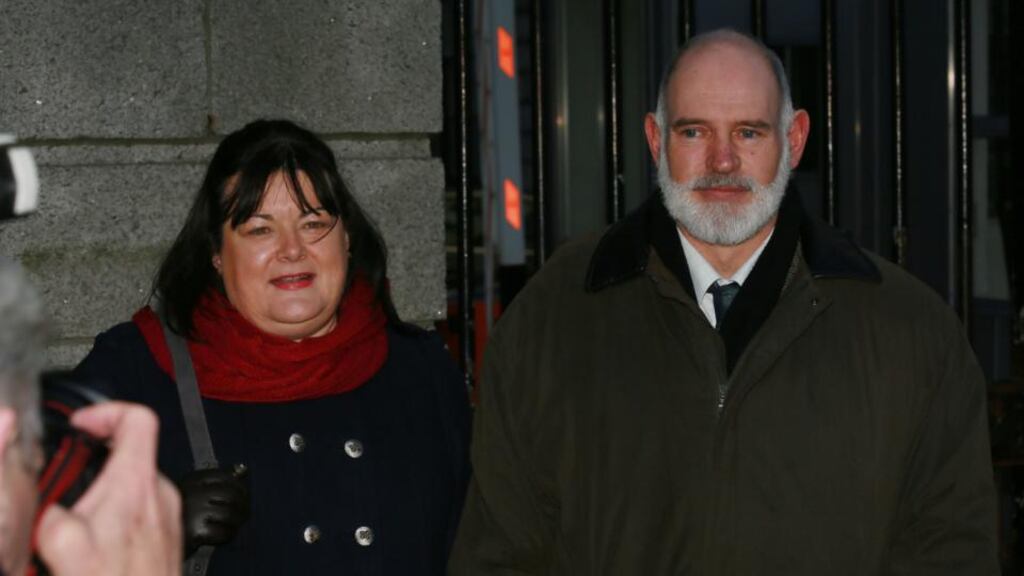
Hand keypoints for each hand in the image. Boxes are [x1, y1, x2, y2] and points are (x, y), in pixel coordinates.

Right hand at [35, 402, 181, 575]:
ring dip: (99, 497)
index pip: (138, 418)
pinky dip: (110, 520)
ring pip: (129, 488)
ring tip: (72, 520)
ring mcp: (166, 517)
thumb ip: (47, 513)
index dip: (106, 412)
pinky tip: (90, 544)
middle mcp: (159, 495)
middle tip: (64, 480)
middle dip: (91, 465)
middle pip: (128, 454)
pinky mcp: (164, 538)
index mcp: (137, 483)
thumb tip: (38, 502)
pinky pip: (136, 515)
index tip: (81, 424)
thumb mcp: (63, 546)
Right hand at [179, 467, 249, 554]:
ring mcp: (194, 511)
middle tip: (243, 514)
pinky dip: (227, 535)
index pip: (225, 477)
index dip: (239, 487)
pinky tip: (222, 536)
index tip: (243, 496)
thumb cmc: (178, 517)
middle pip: (231, 494)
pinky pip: (223, 532)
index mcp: (191, 481)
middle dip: (242, 506)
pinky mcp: (195, 531)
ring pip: (230, 514)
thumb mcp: (194, 493)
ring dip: (235, 523)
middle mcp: (192, 492)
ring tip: (232, 526)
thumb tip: (243, 470)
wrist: (153, 542)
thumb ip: (217, 482)